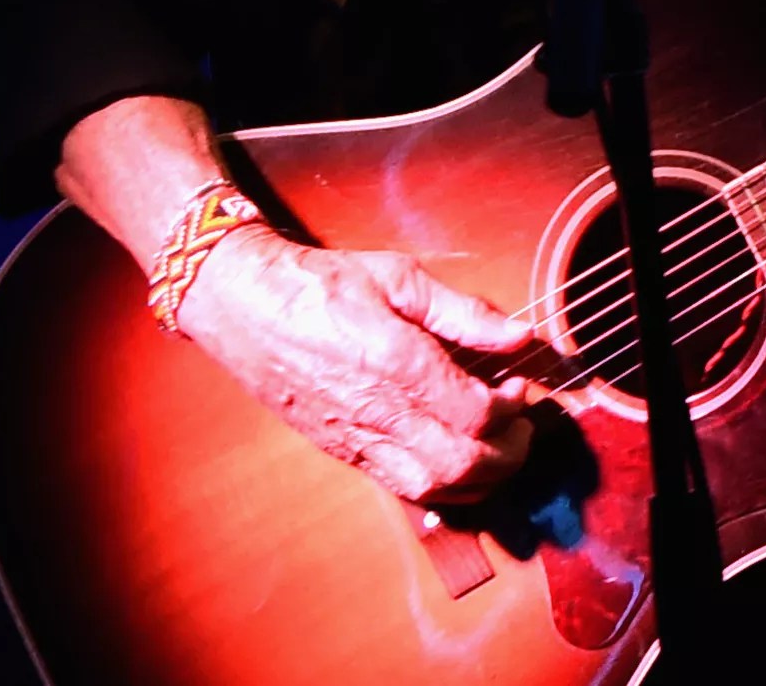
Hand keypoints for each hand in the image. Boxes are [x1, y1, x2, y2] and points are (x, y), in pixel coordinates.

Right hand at [175, 227, 545, 503]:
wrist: (244, 307)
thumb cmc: (322, 285)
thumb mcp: (399, 278)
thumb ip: (463, 312)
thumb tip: (519, 335)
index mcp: (397, 364)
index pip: (476, 413)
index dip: (511, 407)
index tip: (517, 384)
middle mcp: (378, 412)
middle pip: (461, 464)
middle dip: (508, 454)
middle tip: (521, 425)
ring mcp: (356, 439)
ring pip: (432, 488)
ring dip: (478, 479)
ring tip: (496, 447)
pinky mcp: (341, 451)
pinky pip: (399, 487)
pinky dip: (440, 486)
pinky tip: (455, 459)